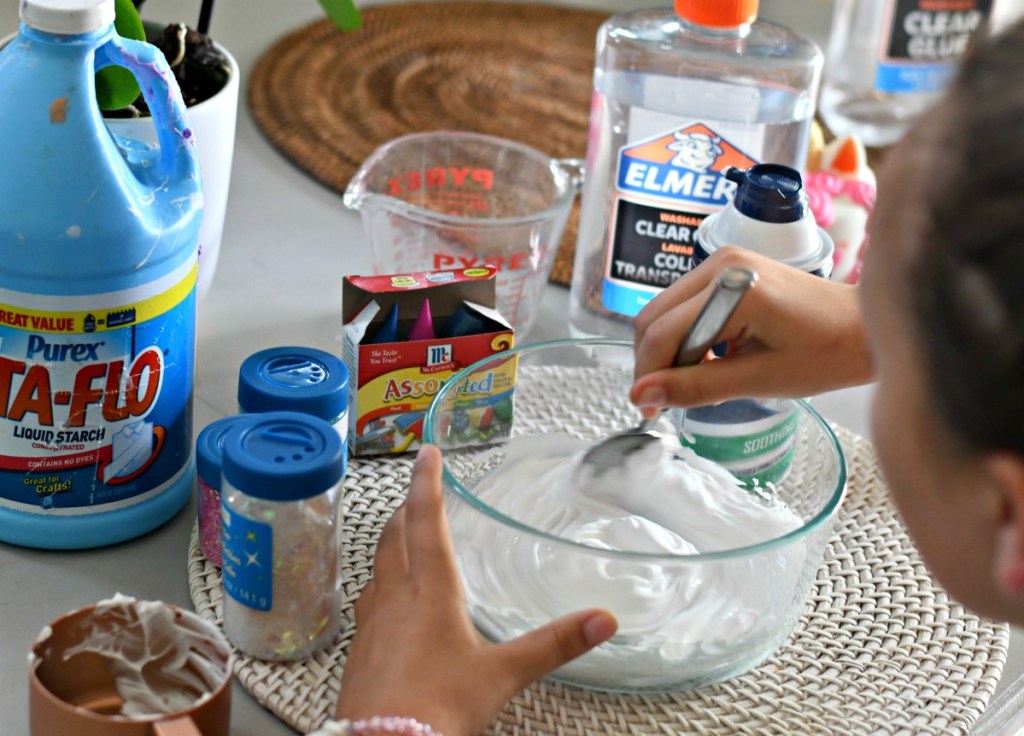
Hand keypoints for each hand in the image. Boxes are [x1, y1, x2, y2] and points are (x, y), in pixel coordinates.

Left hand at [336, 445, 617, 735]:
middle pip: (394, 534)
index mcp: (430, 591)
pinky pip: (369, 599)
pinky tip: (390, 600)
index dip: (427, 481)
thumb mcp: (502, 674)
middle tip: (417, 487)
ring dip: (390, 540)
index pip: (425, 519)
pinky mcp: (362, 647)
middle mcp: (395, 597)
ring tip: (403, 534)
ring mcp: (372, 622)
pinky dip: (382, 581)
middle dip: (406, 505)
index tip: (427, 452)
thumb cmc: (436, 710)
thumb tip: (602, 620)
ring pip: (378, 564)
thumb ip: (553, 644)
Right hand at [631, 247, 871, 413]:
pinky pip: (686, 306)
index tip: (647, 409)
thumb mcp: (758, 379)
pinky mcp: (728, 270)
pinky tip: (708, 361)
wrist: (863, 328)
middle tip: (664, 402)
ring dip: (670, 351)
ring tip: (694, 383)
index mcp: (734, 287)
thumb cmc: (825, 354)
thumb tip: (642, 396)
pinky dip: (686, 337)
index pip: (664, 331)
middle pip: (655, 316)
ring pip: (666, 312)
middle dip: (653, 362)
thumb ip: (695, 387)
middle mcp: (721, 263)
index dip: (649, 373)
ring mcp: (724, 262)